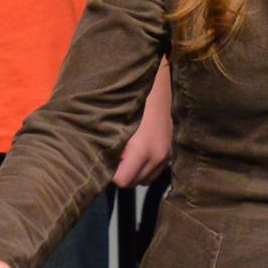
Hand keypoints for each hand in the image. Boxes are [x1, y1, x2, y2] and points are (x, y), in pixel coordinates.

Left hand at [112, 65, 174, 187]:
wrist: (160, 84)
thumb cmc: (133, 100)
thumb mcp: (115, 122)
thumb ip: (108, 144)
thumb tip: (95, 162)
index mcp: (142, 150)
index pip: (122, 180)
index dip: (111, 174)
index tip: (105, 161)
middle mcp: (157, 156)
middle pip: (134, 182)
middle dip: (122, 174)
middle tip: (113, 157)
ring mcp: (167, 155)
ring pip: (146, 179)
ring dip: (134, 172)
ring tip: (126, 155)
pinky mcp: (172, 151)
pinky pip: (156, 171)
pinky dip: (145, 167)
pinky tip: (138, 153)